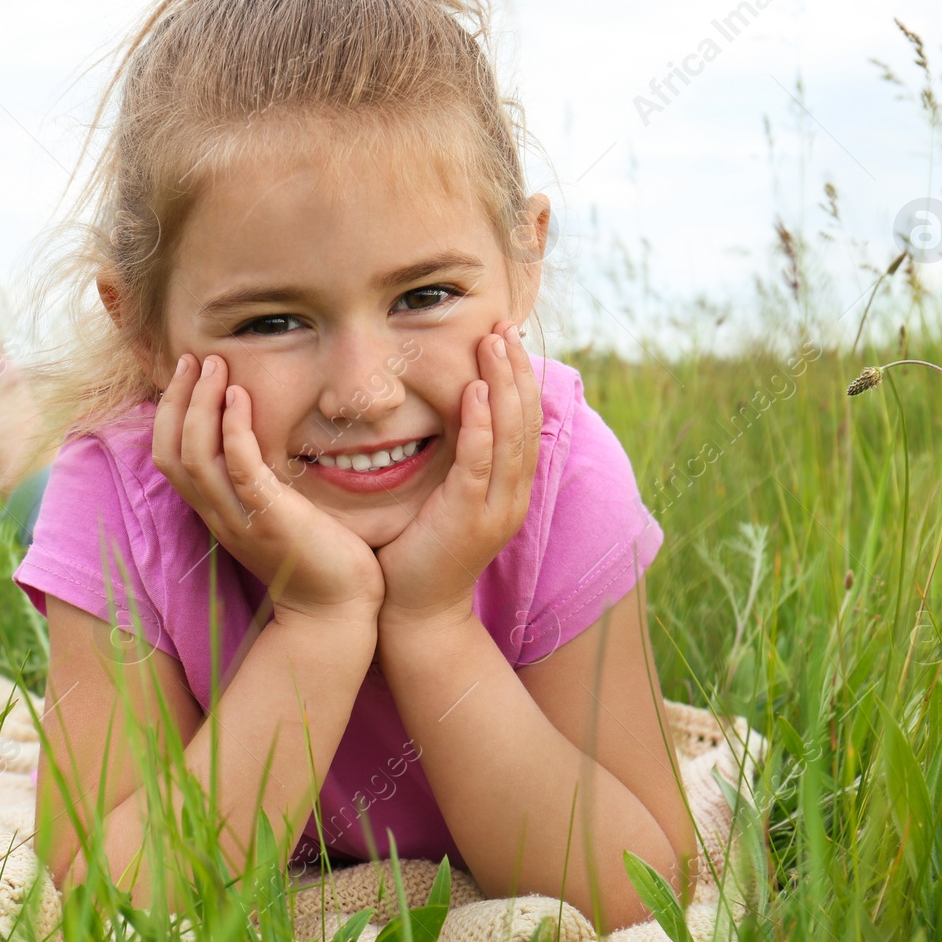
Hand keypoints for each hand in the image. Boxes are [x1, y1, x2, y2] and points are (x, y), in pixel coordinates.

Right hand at [153, 352, 384, 627]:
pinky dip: (233, 427)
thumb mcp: (278, 512)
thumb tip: (265, 440)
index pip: (170, 457)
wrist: (337, 610)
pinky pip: (238, 467)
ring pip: (195, 454)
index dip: (171, 412)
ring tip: (214, 364)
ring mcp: (238, 518)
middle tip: (194, 357)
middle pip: (170, 451)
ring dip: (200, 404)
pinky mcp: (268, 518)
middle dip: (177, 399)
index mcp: (216, 512)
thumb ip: (262, 481)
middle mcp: (217, 515)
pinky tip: (242, 396)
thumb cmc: (317, 558)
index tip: (190, 373)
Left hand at [375, 321, 541, 629]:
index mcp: (508, 489)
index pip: (522, 421)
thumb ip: (453, 462)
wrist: (416, 615)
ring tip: (495, 342)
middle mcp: (511, 496)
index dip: (518, 378)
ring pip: (510, 435)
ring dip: (503, 384)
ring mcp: (495, 508)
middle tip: (505, 326)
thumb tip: (443, 418)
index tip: (505, 338)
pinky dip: (481, 426)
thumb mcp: (444, 499)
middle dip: (516, 369)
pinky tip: (476, 393)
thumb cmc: (419, 554)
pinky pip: (479, 463)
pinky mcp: (469, 518)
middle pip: (525, 420)